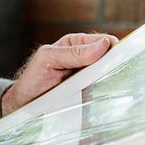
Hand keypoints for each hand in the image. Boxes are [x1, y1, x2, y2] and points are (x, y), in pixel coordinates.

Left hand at [1, 32, 117, 114]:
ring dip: (114, 80)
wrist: (26, 103)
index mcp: (77, 44)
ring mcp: (92, 77)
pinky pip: (107, 91)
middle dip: (117, 65)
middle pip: (113, 59)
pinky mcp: (92, 93)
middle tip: (112, 75)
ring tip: (106, 87)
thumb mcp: (48, 59)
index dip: (114, 49)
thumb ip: (73, 52)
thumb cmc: (34, 78)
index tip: (118, 59)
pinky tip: (105, 97)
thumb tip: (103, 45)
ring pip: (113, 75)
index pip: (105, 41)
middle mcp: (87, 59)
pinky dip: (109, 93)